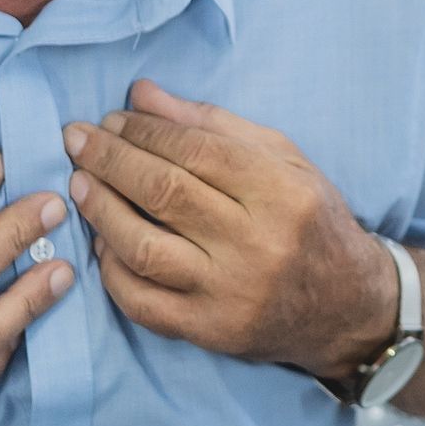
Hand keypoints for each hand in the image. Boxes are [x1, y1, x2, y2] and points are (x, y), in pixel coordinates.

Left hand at [64, 82, 397, 383]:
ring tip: (79, 183)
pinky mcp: (210, 331)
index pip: (195, 150)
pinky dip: (111, 269)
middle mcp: (257, 242)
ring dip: (100, 210)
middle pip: (163, 192)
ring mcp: (230, 292)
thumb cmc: (311, 220)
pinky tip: (101, 241)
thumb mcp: (283, 160)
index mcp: (281, 192)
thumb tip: (141, 94)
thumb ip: (213, 125)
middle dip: (110, 160)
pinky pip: (141, 301)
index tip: (113, 119)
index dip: (145, 131)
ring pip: (143, 247)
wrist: (346, 305)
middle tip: (78, 140)